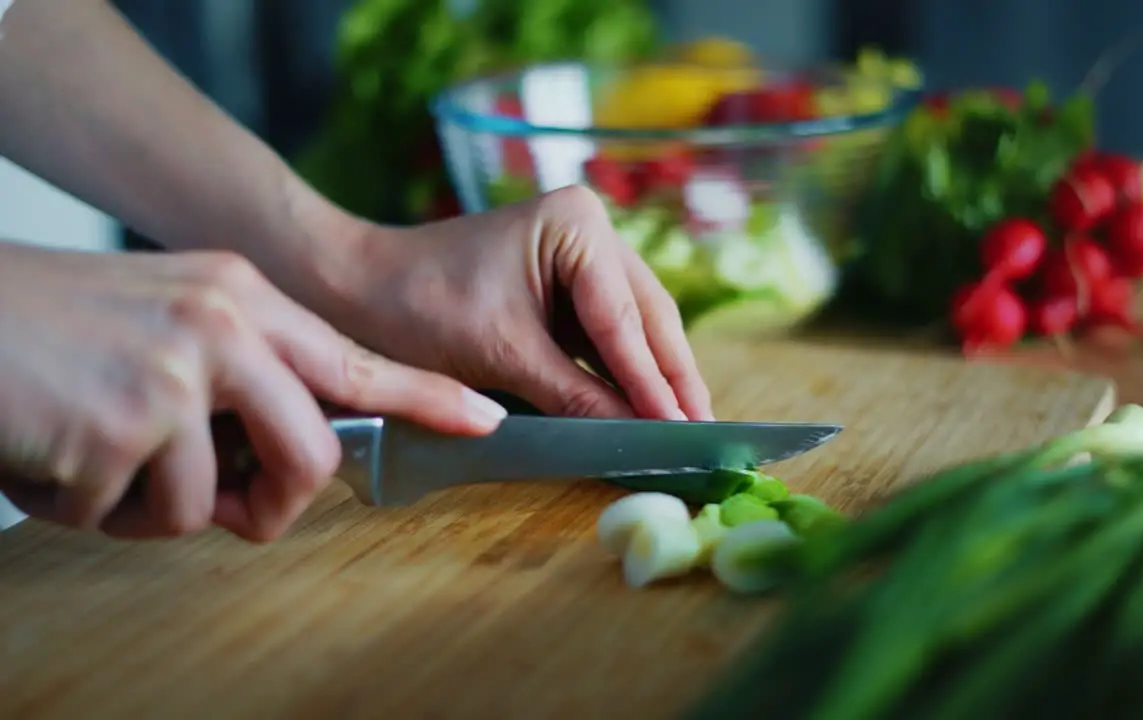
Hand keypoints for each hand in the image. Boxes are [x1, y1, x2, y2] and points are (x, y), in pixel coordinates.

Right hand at [0, 244, 506, 541]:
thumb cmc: (47, 324)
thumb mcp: (162, 320)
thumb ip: (234, 379)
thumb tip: (275, 466)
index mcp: (240, 298)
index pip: (355, 361)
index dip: (425, 398)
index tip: (484, 421)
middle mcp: (224, 325)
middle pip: (311, 454)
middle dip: (270, 503)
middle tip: (215, 505)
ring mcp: (180, 372)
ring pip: (209, 502)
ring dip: (145, 505)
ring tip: (90, 453)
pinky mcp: (128, 422)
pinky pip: (135, 515)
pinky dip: (89, 507)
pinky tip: (52, 453)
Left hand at [327, 185, 714, 421]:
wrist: (358, 288)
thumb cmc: (420, 306)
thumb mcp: (504, 356)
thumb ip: (577, 397)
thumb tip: (638, 441)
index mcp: (577, 223)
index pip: (623, 318)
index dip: (654, 382)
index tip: (685, 431)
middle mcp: (592, 229)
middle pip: (646, 317)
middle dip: (671, 379)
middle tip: (705, 435)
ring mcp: (583, 255)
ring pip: (635, 327)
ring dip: (656, 379)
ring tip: (688, 431)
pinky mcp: (569, 285)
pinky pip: (608, 335)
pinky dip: (624, 374)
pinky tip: (648, 411)